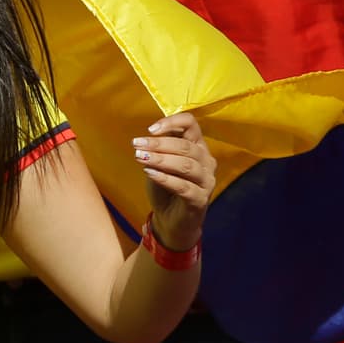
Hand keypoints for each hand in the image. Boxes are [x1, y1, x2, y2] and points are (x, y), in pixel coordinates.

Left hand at [133, 112, 214, 251]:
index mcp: (198, 146)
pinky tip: (149, 173)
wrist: (171, 220)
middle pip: (186, 146)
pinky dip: (165, 178)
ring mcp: (206, 181)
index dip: (172, 122)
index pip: (191, 125)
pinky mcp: (201, 200)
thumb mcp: (159, 164)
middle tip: (136, 144)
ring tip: (140, 157)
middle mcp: (206, 161)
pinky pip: (183, 186)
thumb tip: (147, 139)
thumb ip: (158, 150)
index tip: (150, 129)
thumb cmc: (166, 187)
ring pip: (185, 165)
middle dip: (159, 144)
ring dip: (160, 159)